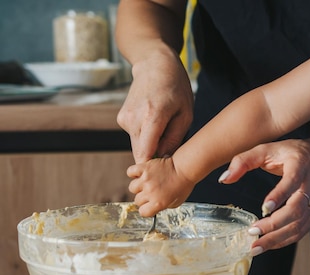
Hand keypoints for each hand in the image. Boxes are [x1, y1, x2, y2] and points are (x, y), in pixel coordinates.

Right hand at [117, 49, 193, 163]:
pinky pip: (136, 137)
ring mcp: (125, 119)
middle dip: (155, 159)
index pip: (145, 155)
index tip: (164, 173)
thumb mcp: (186, 114)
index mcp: (151, 117)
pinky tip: (155, 123)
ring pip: (138, 146)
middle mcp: (133, 119)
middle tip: (171, 155)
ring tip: (166, 131)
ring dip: (152, 146)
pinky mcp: (122, 119)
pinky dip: (146, 136)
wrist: (154, 64)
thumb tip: (164, 161)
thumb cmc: (176, 88)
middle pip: (141, 154)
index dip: (154, 168)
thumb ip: (174, 140)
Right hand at [127, 156, 194, 216]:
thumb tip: (155, 207)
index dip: (146, 209)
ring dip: (138, 186)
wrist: (185, 169)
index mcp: (158, 203)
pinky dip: (134, 173)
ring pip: (132, 188)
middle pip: (137, 200)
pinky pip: (131, 172)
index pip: (143, 212)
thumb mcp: (176, 202)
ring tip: (146, 183)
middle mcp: (150, 192)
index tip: (149, 206)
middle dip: (144, 198)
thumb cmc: (183, 185)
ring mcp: (146, 180)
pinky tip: (141, 174)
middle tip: (151, 193)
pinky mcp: (144, 168)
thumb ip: (163, 206)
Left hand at [219, 139, 309, 253]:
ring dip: (277, 237)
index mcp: (300, 165)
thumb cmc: (291, 153)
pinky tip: (268, 244)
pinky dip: (284, 240)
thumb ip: (243, 161)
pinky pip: (301, 231)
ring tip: (257, 246)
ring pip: (299, 224)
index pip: (292, 182)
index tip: (265, 208)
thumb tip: (224, 178)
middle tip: (253, 231)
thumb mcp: (266, 149)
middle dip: (275, 224)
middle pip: (297, 209)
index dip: (280, 195)